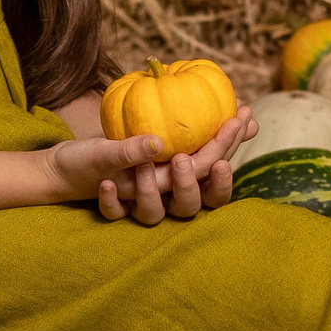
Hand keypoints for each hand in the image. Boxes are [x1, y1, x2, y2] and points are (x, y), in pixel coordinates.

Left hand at [95, 104, 256, 226]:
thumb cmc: (134, 146)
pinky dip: (111, 202)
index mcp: (185, 181)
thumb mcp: (170, 130)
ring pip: (153, 214)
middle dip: (188, 184)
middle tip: (181, 159)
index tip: (227, 142)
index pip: (212, 181)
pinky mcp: (111, 208)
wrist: (81, 167)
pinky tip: (108, 183)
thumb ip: (209, 129)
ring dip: (149, 192)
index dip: (223, 167)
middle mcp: (166, 197)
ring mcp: (138, 205)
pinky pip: (114, 214)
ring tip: (142, 167)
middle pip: (188, 205)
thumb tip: (249, 116)